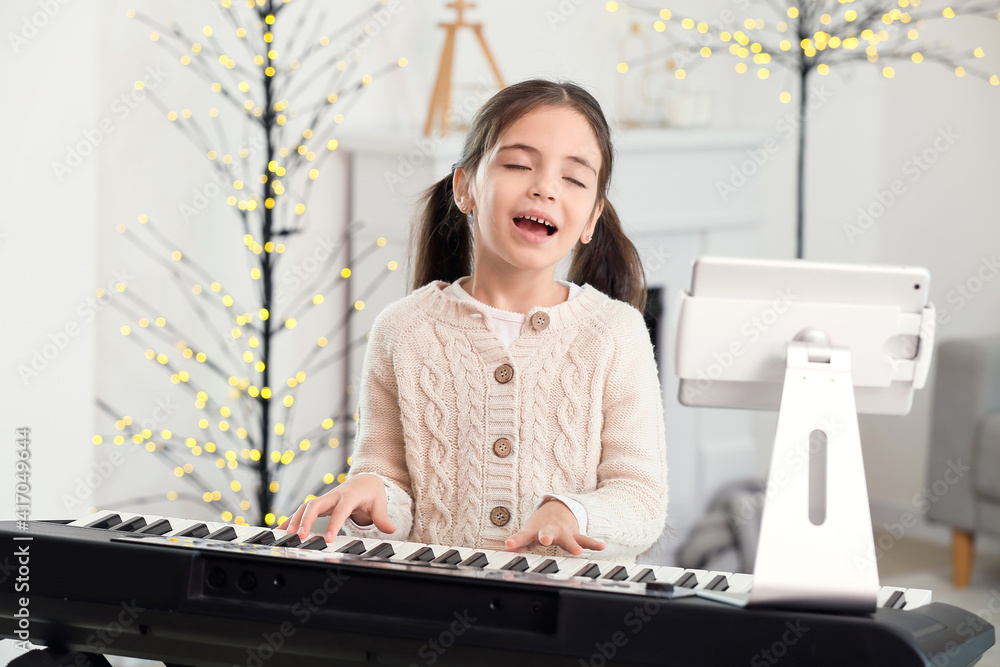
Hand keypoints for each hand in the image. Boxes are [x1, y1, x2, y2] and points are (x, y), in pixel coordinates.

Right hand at [278, 473, 394, 540]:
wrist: (365, 481)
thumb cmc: (371, 493)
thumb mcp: (380, 504)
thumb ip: (382, 517)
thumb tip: (391, 528)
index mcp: (349, 496)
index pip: (340, 511)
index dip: (334, 524)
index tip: (328, 539)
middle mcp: (334, 496)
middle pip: (315, 505)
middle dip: (306, 520)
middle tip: (300, 536)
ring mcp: (325, 499)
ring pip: (306, 507)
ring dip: (295, 520)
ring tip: (286, 536)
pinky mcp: (319, 505)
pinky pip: (302, 511)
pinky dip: (290, 520)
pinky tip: (280, 531)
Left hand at [504, 499, 604, 555]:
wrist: (559, 508)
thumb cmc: (541, 525)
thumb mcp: (528, 533)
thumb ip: (518, 543)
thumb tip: (504, 552)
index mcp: (535, 531)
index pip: (523, 536)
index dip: (516, 541)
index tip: (509, 545)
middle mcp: (550, 530)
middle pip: (547, 534)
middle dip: (546, 537)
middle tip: (544, 540)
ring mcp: (564, 532)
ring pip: (568, 538)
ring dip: (572, 544)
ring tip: (577, 551)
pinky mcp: (576, 535)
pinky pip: (586, 539)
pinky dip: (593, 543)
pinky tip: (601, 546)